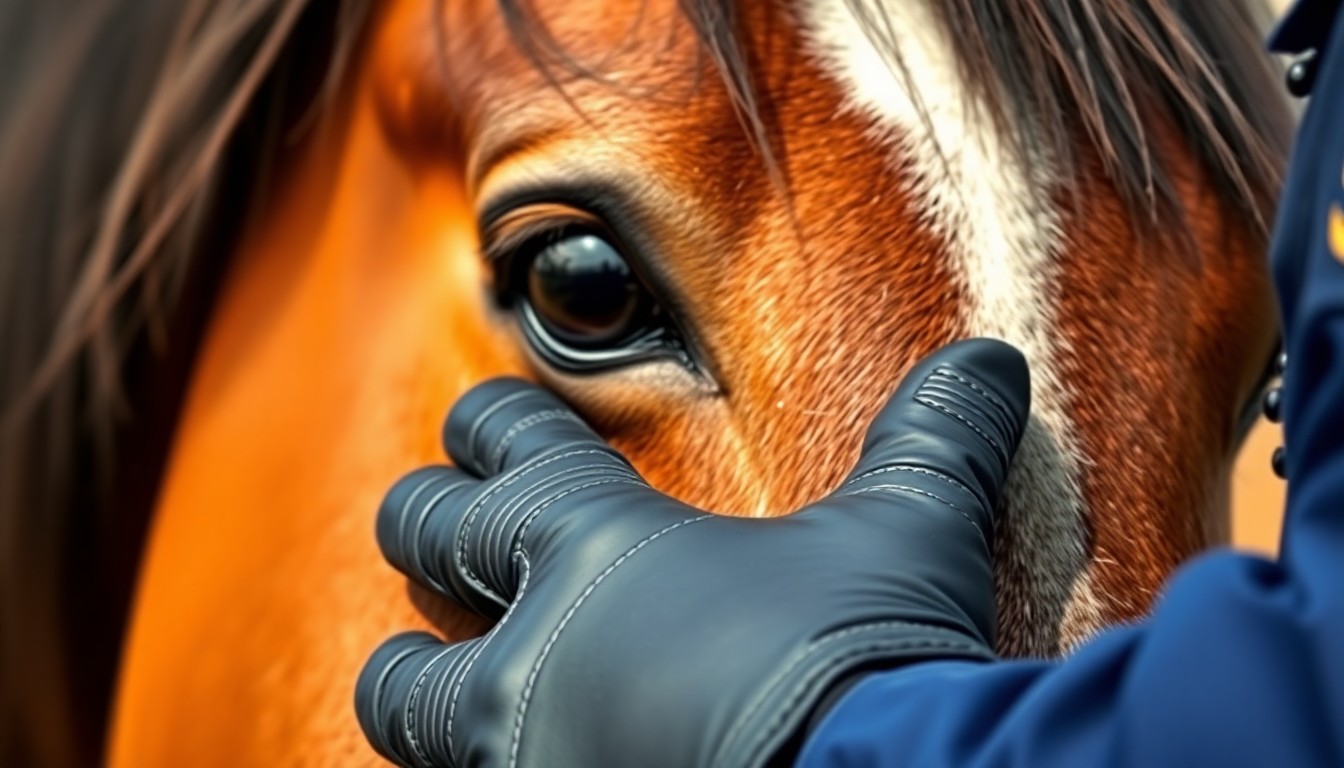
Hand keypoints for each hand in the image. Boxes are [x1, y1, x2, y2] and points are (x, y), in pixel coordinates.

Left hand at [355, 338, 1030, 767]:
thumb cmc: (869, 663)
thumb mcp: (908, 539)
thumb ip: (934, 441)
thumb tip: (995, 362)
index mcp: (605, 543)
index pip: (509, 444)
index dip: (490, 424)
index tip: (480, 421)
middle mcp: (535, 638)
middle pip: (423, 543)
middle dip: (422, 523)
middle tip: (427, 522)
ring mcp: (519, 749)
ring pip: (401, 698)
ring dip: (412, 679)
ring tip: (425, 678)